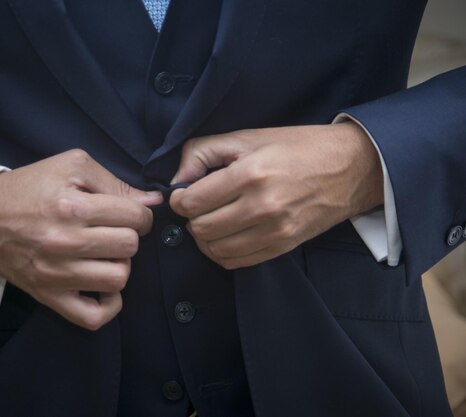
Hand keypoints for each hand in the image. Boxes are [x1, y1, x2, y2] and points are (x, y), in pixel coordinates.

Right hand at [0, 149, 162, 329]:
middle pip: (130, 246)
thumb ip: (115, 182)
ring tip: (105, 254)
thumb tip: (153, 201)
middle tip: (113, 231)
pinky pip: (93, 317)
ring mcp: (57, 274)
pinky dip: (108, 305)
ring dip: (119, 265)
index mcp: (72, 207)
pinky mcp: (49, 296)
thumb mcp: (71, 167)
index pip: (135, 217)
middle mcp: (65, 243)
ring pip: (118, 279)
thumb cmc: (29, 188)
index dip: (140, 213)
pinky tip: (103, 286)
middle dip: (129, 235)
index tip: (130, 214)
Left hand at [169, 122, 382, 269]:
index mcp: (250, 174)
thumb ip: (202, 152)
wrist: (350, 168)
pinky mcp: (283, 246)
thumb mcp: (247, 137)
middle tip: (200, 205)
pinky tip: (226, 235)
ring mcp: (275, 231)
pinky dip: (222, 252)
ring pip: (215, 250)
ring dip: (205, 237)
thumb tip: (176, 179)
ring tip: (212, 219)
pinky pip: (236, 262)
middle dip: (191, 218)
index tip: (184, 193)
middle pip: (200, 228)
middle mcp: (262, 206)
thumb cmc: (296, 147)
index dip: (179, 199)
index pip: (191, 203)